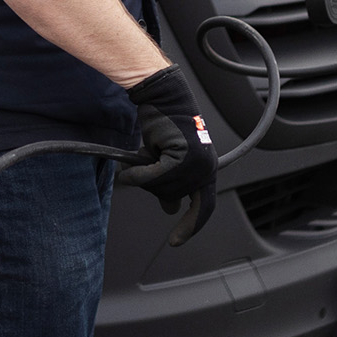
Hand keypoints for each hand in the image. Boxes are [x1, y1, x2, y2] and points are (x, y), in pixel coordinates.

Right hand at [118, 66, 217, 245]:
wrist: (163, 95)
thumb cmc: (164, 124)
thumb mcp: (169, 160)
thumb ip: (172, 184)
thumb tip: (170, 209)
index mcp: (207, 169)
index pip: (204, 206)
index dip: (191, 225)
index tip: (176, 241)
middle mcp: (207, 168)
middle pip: (173, 198)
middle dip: (154, 186)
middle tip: (146, 165)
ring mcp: (196, 163)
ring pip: (162, 189)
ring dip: (144, 177)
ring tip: (144, 155)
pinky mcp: (182, 156)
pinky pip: (154, 178)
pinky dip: (138, 174)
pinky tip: (130, 168)